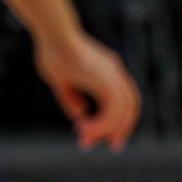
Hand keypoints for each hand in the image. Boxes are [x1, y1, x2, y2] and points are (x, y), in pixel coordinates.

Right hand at [34, 30, 140, 150]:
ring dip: (106, 130)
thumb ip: (72, 98)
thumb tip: (81, 115)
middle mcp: (114, 72)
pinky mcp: (107, 81)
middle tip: (114, 146)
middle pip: (129, 105)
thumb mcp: (61, 80)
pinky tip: (84, 130)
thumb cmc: (52, 51)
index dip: (117, 116)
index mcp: (107, 70)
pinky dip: (102, 125)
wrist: (53, 35)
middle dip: (122, 128)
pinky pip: (112, 111)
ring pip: (121, 111)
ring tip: (86, 141)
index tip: (104, 132)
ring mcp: (113, 75)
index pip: (122, 98)